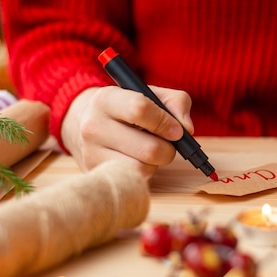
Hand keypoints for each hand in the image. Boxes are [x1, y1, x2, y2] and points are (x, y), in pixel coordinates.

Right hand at [61, 85, 193, 177]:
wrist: (89, 125)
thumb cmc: (128, 109)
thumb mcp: (150, 95)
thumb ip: (176, 102)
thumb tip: (187, 130)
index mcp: (106, 99)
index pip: (140, 109)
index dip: (165, 122)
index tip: (178, 131)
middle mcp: (93, 126)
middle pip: (148, 149)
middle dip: (168, 149)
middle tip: (168, 144)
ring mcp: (92, 153)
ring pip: (142, 168)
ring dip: (155, 163)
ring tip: (148, 151)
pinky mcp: (95, 174)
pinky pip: (134, 181)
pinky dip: (144, 173)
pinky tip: (138, 160)